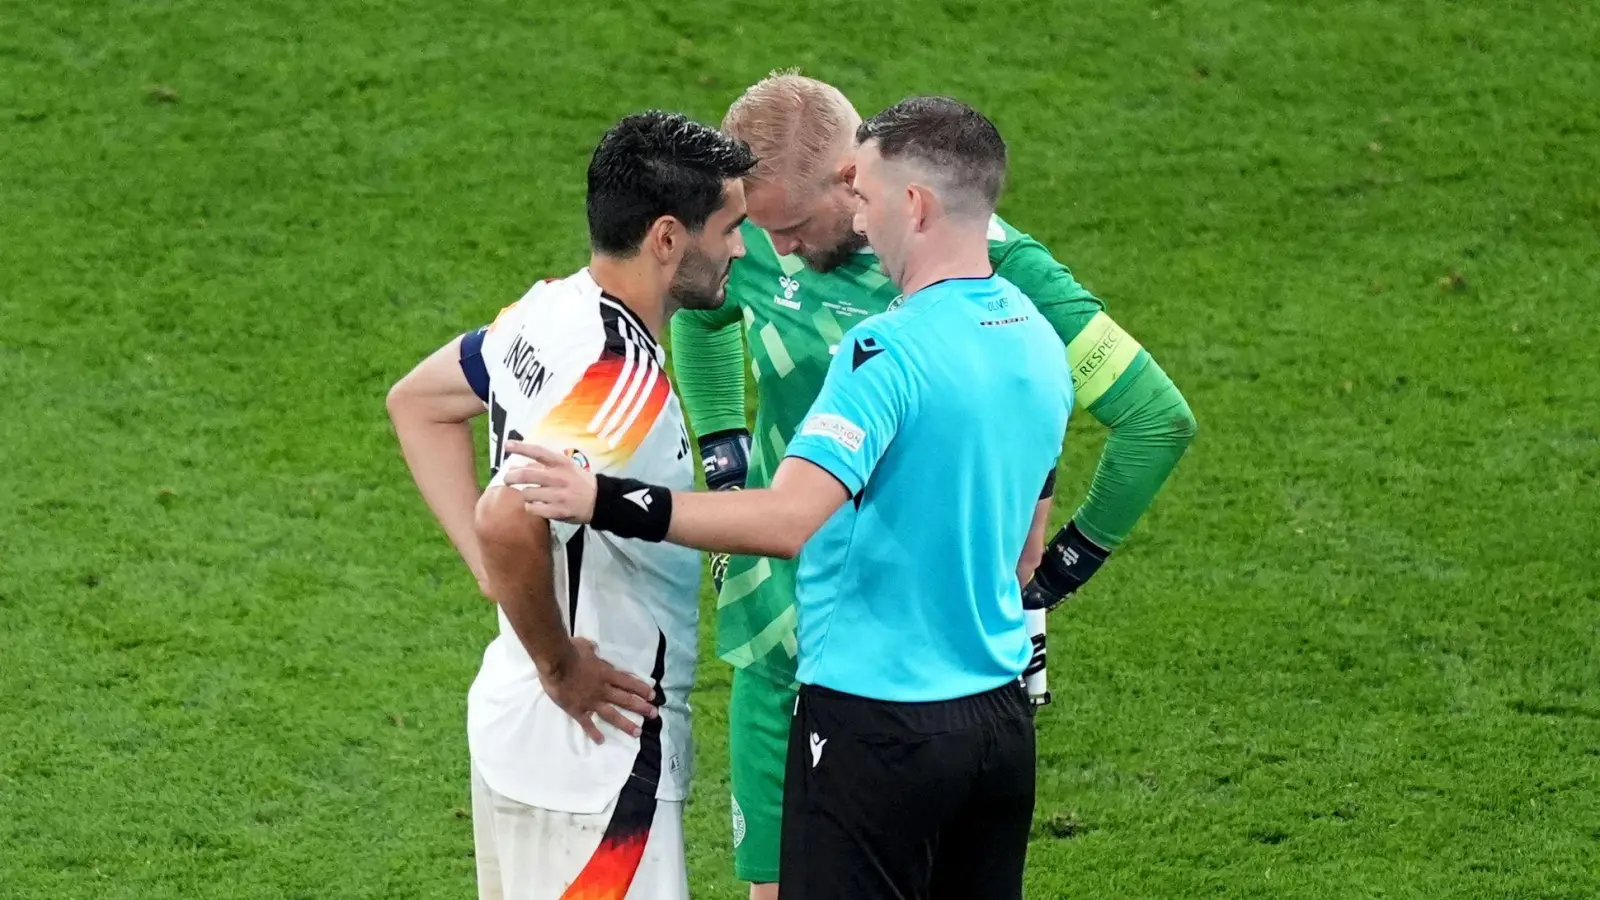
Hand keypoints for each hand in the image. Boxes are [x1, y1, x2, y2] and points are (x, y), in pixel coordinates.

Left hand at [500, 441, 597, 523]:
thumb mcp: (565, 467)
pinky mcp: (558, 511)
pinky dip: (530, 507)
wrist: (599, 500)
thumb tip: (519, 465)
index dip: (521, 447)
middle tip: (507, 479)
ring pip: (527, 494)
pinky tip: (536, 505)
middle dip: (511, 477)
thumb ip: (543, 465)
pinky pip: (533, 509)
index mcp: (561, 463)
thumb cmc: (578, 481)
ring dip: (524, 494)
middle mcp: (560, 477)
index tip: (507, 445)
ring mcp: (559, 495)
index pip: (538, 452)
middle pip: (526, 475)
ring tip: (530, 495)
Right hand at [539, 637, 657, 743]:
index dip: (642, 689)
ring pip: (612, 715)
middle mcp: (603, 690)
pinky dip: (593, 732)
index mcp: (606, 673)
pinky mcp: (577, 710)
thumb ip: (592, 649)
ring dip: (626, 724)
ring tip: (637, 732)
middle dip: (641, 708)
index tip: (653, 696)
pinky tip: (601, 741)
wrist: (555, 661)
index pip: (628, 683)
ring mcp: (591, 701)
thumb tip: (594, 648)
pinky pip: (587, 723)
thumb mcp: (586, 645)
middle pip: (626, 700)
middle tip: (654, 715)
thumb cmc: (570, 650)